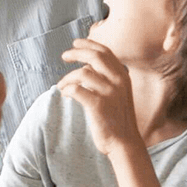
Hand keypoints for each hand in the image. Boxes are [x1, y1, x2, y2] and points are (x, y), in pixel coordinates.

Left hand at [57, 38, 137, 154]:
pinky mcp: (98, 105)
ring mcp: (109, 93)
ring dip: (67, 78)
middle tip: (64, 56)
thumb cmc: (117, 119)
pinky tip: (65, 95)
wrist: (124, 143)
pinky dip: (67, 90)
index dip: (89, 44)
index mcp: (123, 76)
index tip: (75, 43)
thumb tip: (85, 68)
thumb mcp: (117, 94)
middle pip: (95, 57)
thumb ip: (105, 79)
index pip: (105, 52)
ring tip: (62, 86)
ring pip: (82, 74)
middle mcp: (118, 81)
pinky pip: (77, 90)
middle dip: (76, 53)